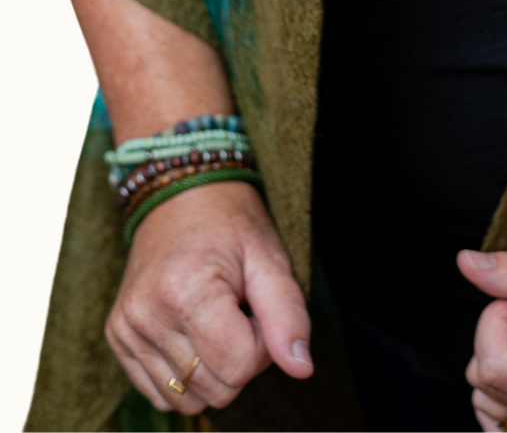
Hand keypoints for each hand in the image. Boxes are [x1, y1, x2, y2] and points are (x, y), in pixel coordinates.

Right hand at [105, 181, 313, 414]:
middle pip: (216, 390)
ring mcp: (126, 330)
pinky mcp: (117, 338)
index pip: (240, 367)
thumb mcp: (270, 258)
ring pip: (187, 400)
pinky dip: (185, 375)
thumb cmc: (231, 224)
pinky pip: (159, 394)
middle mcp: (146, 316)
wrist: (180, 193)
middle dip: (240, 357)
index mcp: (185, 292)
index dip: (263, 344)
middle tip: (239, 311)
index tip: (257, 307)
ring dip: (213, 369)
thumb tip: (302, 369)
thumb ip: (288, 315)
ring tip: (215, 319)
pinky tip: (192, 333)